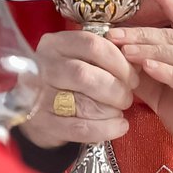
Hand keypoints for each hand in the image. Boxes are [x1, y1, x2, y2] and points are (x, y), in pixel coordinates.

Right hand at [20, 29, 138, 148]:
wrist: (34, 107)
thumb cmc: (65, 79)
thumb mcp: (78, 58)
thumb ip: (103, 58)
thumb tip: (138, 64)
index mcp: (55, 44)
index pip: (92, 45)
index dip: (119, 62)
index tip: (133, 77)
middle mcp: (43, 66)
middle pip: (85, 75)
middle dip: (115, 89)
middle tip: (126, 97)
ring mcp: (39, 96)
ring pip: (83, 103)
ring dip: (111, 110)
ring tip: (120, 112)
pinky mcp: (43, 123)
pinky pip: (80, 128)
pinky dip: (105, 129)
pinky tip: (119, 127)